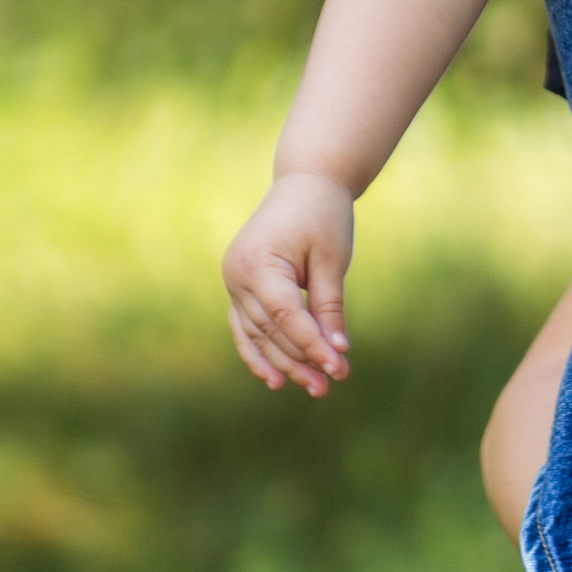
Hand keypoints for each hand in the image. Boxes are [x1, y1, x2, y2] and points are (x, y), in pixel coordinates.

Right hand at [223, 172, 355, 393]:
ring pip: (257, 333)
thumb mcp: (331, 260)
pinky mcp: (238, 285)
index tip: (337, 368)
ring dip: (284, 362)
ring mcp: (233, 281)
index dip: (311, 345)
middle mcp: (237, 274)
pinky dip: (259, 351)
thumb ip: (329, 306)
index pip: (286, 316)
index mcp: (258, 262)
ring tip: (314, 388)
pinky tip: (275, 379)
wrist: (304, 182)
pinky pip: (245, 326)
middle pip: (270, 329)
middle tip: (330, 385)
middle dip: (301, 360)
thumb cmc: (322, 215)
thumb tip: (337, 351)